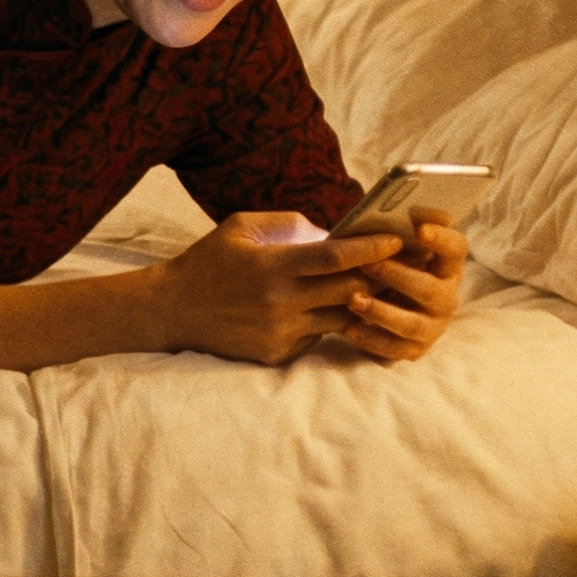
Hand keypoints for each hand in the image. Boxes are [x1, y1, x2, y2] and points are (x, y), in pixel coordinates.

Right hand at [155, 211, 405, 365]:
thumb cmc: (208, 262)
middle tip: (404, 264)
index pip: (337, 257)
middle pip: (350, 289)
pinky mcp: (277, 353)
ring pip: (340, 318)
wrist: (172, 310)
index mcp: (274, 265)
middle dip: (380, 276)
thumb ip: (286, 222)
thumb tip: (328, 229)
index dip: (372, 248)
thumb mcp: (240, 226)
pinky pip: (317, 336)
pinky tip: (330, 310)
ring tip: (378, 288)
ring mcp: (281, 331)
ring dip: (359, 302)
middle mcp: (282, 301)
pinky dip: (326, 321)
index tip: (396, 239)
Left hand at [333, 220, 467, 362]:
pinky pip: (393, 348)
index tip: (418, 227)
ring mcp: (432, 326)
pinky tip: (347, 327)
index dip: (441, 238)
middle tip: (366, 264)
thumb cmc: (387, 267)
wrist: (385, 308)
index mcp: (446, 266)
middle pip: (430, 288)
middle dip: (397, 276)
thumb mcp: (393, 249)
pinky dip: (370, 338)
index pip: (456, 249)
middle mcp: (446, 297)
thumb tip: (385, 212)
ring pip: (410, 323)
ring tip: (353, 299)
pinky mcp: (414, 349)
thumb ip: (394, 233)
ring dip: (381, 311)